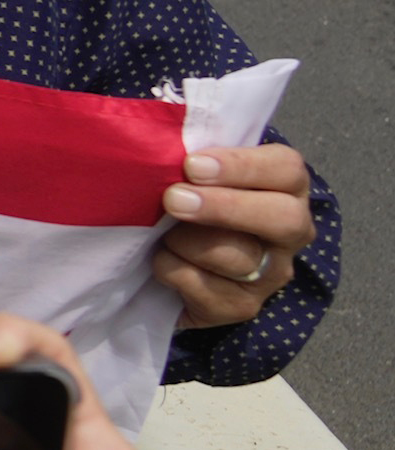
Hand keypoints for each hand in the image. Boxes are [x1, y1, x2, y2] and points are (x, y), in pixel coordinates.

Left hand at [155, 140, 309, 326]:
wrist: (183, 262)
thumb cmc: (192, 199)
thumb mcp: (200, 173)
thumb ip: (196, 157)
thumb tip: (162, 143)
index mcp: (286, 187)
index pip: (286, 169)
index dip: (241, 166)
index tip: (192, 165)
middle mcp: (290, 231)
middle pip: (281, 218)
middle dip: (224, 208)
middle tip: (174, 200)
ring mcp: (271, 273)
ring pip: (238, 257)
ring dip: (187, 242)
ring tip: (163, 233)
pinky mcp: (243, 306)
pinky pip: (206, 289)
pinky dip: (172, 270)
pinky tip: (160, 259)